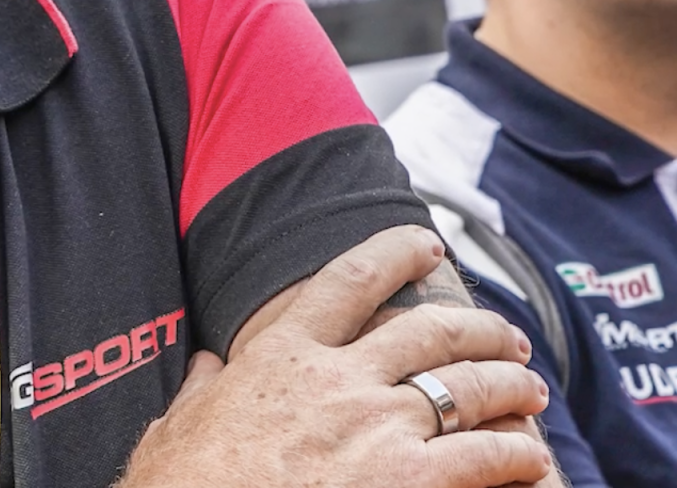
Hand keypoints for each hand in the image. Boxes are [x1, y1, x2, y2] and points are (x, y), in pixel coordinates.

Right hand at [119, 225, 553, 487]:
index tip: (424, 245)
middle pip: (430, 329)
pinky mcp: (411, 479)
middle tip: (505, 335)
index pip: (348, 282)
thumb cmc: (185, 481)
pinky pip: (488, 456)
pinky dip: (518, 453)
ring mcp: (378, 427)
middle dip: (479, 326)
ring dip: (510, 384)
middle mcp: (338, 378)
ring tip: (530, 390)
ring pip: (468, 386)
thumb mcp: (179, 423)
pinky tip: (531, 455)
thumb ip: (201, 387)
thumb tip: (207, 364)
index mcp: (280, 356)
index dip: (393, 254)